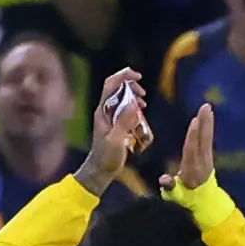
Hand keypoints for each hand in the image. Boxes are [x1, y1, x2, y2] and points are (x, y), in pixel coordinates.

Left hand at [79, 67, 148, 188]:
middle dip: (131, 85)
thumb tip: (134, 103)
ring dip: (133, 95)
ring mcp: (109, 116)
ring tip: (143, 102)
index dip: (123, 76)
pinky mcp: (115, 122)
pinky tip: (141, 112)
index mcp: (102, 111)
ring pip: (121, 97)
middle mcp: (104, 110)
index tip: (138, 77)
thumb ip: (124, 122)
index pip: (110, 85)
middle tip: (143, 93)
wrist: (101, 169)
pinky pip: (124, 108)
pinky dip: (134, 105)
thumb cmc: (106, 157)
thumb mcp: (116, 140)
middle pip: (116, 87)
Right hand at [173, 97, 216, 192]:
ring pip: (207, 137)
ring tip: (207, 107)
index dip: (193, 136)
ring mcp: (207, 158)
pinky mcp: (208, 155)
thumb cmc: (185, 196)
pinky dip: (208, 127)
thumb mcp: (175, 195)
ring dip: (207, 121)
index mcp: (192, 169)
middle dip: (204, 123)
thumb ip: (170, 186)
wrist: (204, 201)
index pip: (192, 149)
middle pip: (203, 140)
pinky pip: (208, 138)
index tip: (195, 121)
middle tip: (206, 107)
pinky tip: (207, 117)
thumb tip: (164, 179)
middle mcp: (202, 161)